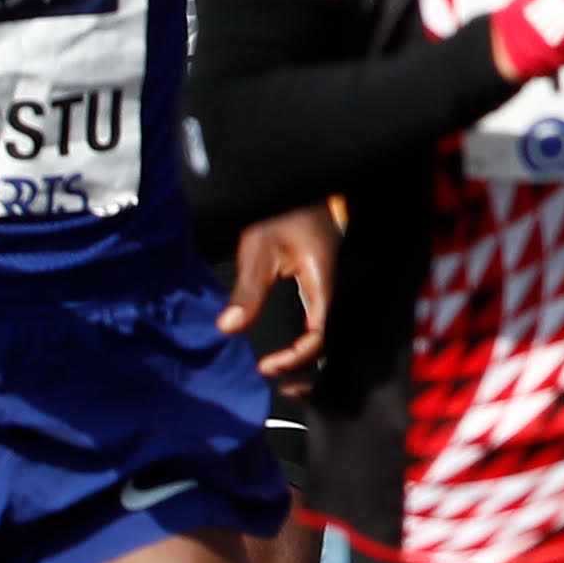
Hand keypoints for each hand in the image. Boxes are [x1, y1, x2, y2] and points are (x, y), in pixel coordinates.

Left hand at [220, 203, 336, 378]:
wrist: (295, 183)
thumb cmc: (279, 212)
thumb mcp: (258, 251)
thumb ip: (247, 292)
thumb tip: (228, 328)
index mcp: (325, 284)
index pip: (318, 337)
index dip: (294, 358)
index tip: (266, 367)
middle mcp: (334, 289)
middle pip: (328, 342)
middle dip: (305, 367)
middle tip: (276, 379)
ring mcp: (330, 286)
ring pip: (326, 332)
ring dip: (306, 356)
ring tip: (279, 370)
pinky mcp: (322, 282)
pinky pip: (319, 319)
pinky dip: (306, 339)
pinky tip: (287, 347)